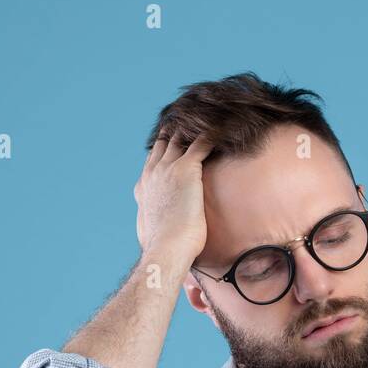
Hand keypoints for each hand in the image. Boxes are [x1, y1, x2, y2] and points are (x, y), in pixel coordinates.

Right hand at [134, 131, 215, 261]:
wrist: (167, 248)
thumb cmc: (162, 249)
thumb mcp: (150, 233)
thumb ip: (153, 225)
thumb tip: (155, 235)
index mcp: (144, 186)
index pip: (153, 159)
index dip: (163, 149)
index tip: (172, 142)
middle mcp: (153, 172)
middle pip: (165, 142)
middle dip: (177, 131)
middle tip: (190, 121)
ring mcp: (168, 168)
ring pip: (181, 137)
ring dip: (194, 128)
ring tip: (209, 117)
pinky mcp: (187, 168)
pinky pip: (202, 142)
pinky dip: (212, 133)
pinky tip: (224, 127)